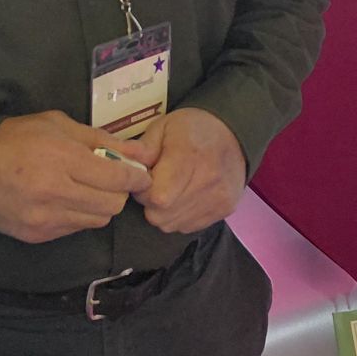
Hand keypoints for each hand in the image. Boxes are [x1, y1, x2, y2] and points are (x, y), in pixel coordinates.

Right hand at [0, 110, 150, 244]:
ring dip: (99, 206)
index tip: (139, 174)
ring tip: (85, 190)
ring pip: (97, 221)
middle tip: (110, 181)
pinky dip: (78, 216)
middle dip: (117, 192)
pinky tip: (65, 201)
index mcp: (62, 160)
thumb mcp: (59, 125)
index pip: (117, 178)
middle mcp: (56, 193)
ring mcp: (46, 219)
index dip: (136, 177)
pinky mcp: (39, 235)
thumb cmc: (19, 139)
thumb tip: (142, 153)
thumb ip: (103, 140)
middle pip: (112, 205)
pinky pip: (75, 229)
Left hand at [129, 108, 246, 234]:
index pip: (156, 197)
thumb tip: (122, 158)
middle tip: (157, 184)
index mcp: (188, 156)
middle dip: (150, 203)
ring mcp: (218, 199)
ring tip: (171, 190)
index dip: (142, 191)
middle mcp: (207, 181)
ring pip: (172, 225)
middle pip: (160, 215)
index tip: (145, 178)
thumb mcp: (163, 128)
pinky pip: (187, 227)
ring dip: (164, 212)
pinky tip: (184, 197)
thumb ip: (142, 148)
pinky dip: (179, 216)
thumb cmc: (191, 129)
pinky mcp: (224, 210)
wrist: (234, 135)